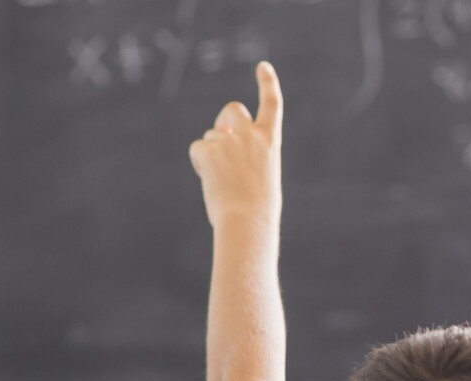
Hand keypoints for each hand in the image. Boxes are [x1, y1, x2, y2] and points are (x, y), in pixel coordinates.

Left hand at [188, 62, 282, 228]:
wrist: (247, 223)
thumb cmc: (258, 212)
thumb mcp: (263, 180)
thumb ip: (248, 158)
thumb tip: (219, 147)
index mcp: (271, 142)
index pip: (272, 104)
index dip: (268, 83)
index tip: (263, 67)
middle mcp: (251, 135)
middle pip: (232, 109)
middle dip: (223, 120)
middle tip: (221, 140)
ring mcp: (230, 141)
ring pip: (211, 136)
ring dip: (212, 154)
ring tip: (221, 181)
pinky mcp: (210, 150)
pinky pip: (198, 149)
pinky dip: (200, 163)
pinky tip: (209, 180)